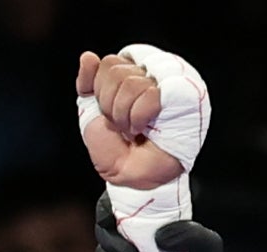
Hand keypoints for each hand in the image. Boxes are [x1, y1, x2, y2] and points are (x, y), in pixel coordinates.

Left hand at [75, 49, 183, 189]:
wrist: (132, 180)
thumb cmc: (116, 152)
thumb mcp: (91, 114)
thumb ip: (87, 83)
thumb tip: (88, 56)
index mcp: (128, 79)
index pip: (109, 63)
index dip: (101, 91)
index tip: (108, 116)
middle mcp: (147, 79)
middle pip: (117, 69)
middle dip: (110, 105)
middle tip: (120, 127)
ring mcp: (164, 88)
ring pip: (131, 82)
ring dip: (124, 114)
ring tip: (132, 131)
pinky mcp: (179, 99)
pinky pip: (150, 93)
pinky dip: (139, 116)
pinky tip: (142, 129)